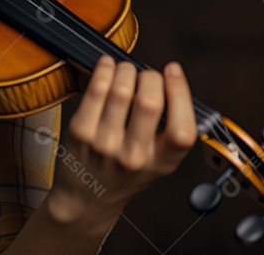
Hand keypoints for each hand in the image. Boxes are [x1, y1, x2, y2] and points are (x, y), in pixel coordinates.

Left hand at [46, 56, 197, 225]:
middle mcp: (134, 156)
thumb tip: (170, 82)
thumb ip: (168, 130)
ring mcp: (105, 143)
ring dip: (126, 70)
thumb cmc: (122, 173)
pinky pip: (95, 91)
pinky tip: (106, 65)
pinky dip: (103, 70)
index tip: (173, 71)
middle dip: (150, 77)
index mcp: (161, 164)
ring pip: (121, 91)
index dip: (181, 93)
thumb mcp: (157, 162)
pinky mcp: (81, 131)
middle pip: (150, 103)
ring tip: (125, 70)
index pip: (182, 130)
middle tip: (146, 75)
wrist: (85, 196)